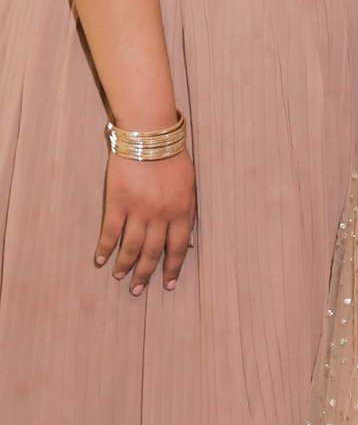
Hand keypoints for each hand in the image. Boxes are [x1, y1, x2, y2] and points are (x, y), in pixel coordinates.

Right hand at [96, 149, 196, 294]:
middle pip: (154, 252)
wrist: (150, 134)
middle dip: (146, 274)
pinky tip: (101, 259)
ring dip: (125, 264)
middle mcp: (161, 215)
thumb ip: (187, 212)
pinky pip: (111, 231)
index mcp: (183, 211)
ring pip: (132, 246)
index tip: (167, 284)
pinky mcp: (117, 202)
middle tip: (138, 290)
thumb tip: (187, 240)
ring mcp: (138, 210)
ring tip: (120, 277)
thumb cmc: (173, 157)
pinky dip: (106, 248)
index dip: (172, 268)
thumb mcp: (190, 186)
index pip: (178, 248)